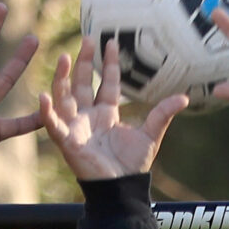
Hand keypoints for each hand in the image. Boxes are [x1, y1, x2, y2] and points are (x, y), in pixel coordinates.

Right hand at [40, 38, 188, 182]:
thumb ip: (163, 113)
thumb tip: (185, 97)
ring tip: (64, 57)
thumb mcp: (151, 134)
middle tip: (87, 39)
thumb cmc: (133, 165)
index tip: (110, 42)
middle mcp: (89, 118)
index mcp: (107, 114)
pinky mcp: (67, 142)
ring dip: (62, 78)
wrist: (122, 188)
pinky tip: (43, 95)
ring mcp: (76, 128)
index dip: (107, 63)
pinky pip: (53, 124)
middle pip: (82, 84)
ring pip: (65, 98)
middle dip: (83, 62)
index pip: (106, 83)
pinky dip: (47, 111)